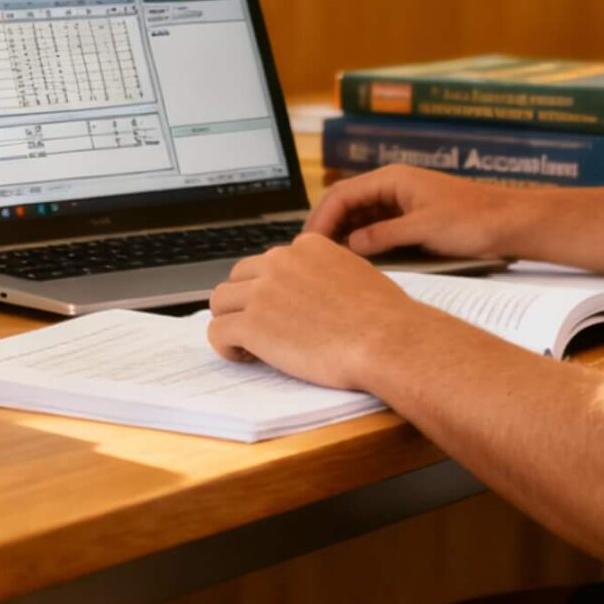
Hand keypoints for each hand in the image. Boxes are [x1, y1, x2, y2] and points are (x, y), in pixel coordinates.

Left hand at [206, 233, 429, 389]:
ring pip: (220, 300)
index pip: (270, 261)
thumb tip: (315, 292)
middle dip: (246, 302)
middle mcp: (280, 261)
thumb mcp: (357, 274)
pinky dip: (226, 345)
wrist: (387, 340)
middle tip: (264, 329)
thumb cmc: (384, 317)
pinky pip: (217, 330)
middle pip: (240, 277)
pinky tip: (246, 356)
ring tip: (252, 345)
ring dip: (232, 321)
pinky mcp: (252, 324)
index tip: (281, 310)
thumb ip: (328, 273)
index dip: (271, 288)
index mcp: (307, 246)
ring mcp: (262, 292)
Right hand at [302, 164, 540, 259]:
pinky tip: (356, 261)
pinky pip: (377, 228)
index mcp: (392, 179)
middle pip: (346, 204)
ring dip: (343, 236)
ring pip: (360, 217)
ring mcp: (402, 203)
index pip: (341, 195)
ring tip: (329, 262)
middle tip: (311, 256)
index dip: (321, 219)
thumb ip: (384, 236)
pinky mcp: (412, 219)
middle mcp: (393, 187)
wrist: (511, 222)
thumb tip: (350, 245)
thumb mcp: (424, 229)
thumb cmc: (474, 219)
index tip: (309, 245)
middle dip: (326, 227)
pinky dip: (363, 242)